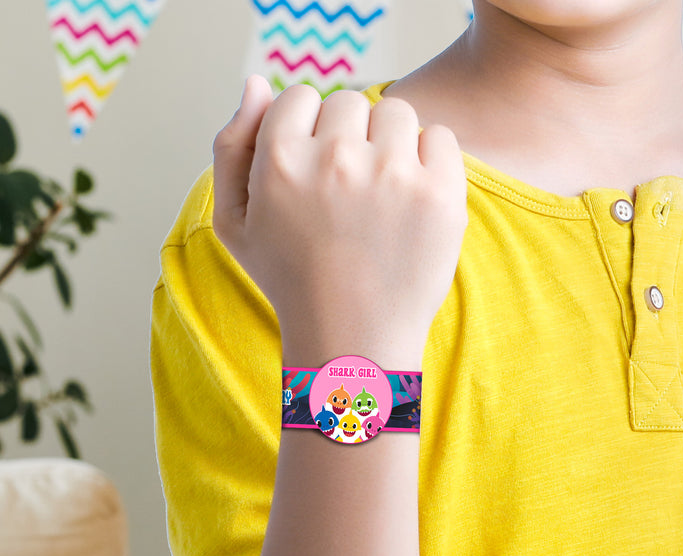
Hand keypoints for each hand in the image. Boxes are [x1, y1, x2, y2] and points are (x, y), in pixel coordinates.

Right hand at [212, 75, 467, 365]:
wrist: (354, 338)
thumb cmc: (292, 279)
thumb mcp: (235, 221)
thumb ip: (233, 145)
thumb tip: (256, 81)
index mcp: (279, 158)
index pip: (300, 97)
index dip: (308, 133)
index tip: (316, 173)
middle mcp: (335, 159)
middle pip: (350, 102)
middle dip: (350, 136)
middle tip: (351, 190)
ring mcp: (392, 175)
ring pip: (396, 112)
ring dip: (391, 141)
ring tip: (383, 191)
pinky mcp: (439, 194)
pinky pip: (440, 137)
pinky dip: (431, 158)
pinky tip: (414, 195)